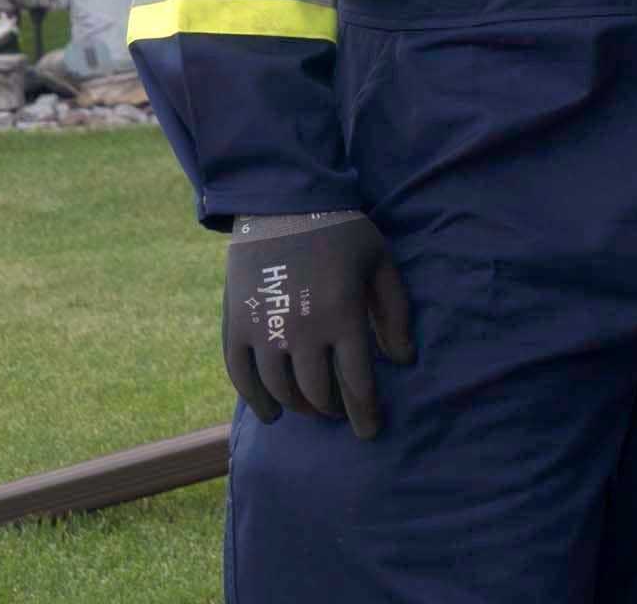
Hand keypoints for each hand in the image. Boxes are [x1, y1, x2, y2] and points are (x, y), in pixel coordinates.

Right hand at [223, 210, 414, 439]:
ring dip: (299, 407)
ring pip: (281, 390)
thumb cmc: (342, 231)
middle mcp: (302, 330)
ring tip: (313, 409)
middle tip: (342, 412)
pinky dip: (256, 401)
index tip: (371, 431)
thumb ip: (395, 312)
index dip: (365, 414)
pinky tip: (271, 413)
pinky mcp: (234, 326)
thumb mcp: (381, 262)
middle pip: (317, 393)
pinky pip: (241, 378)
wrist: (282, 204)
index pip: (357, 383)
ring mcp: (263, 331)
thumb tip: (402, 360)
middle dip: (333, 410)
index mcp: (343, 316)